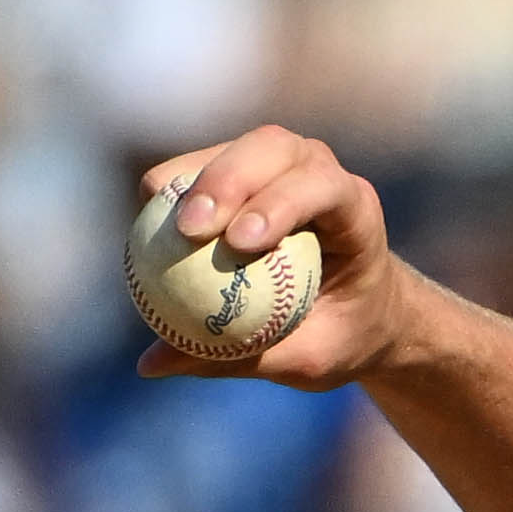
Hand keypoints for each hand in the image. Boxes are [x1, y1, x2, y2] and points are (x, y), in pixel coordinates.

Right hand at [138, 128, 408, 392]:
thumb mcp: (306, 360)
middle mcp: (321, 170)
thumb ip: (238, 358)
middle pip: (273, 149)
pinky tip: (149, 218)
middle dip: (227, 180)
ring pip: (237, 149)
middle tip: (188, 228)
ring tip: (158, 215)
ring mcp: (286, 162)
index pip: (321, 187)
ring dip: (195, 178)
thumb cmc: (343, 335)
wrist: (363, 308)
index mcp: (355, 209)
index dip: (279, 204)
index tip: (239, 243)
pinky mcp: (250, 168)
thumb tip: (152, 363)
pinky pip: (207, 165)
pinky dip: (179, 185)